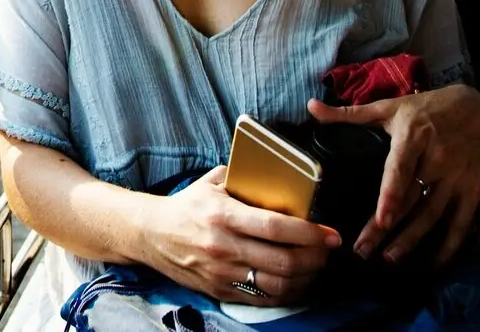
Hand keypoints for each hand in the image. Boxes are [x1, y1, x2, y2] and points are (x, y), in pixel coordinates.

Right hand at [140, 166, 340, 304]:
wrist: (150, 233)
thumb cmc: (186, 206)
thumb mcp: (212, 184)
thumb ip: (245, 180)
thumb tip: (281, 179)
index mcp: (223, 215)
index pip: (275, 227)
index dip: (308, 232)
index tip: (329, 233)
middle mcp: (223, 246)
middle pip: (283, 260)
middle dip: (316, 257)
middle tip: (328, 250)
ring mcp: (222, 272)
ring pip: (278, 285)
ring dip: (307, 278)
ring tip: (317, 266)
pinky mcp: (221, 290)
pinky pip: (264, 299)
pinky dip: (288, 294)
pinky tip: (298, 282)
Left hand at [308, 84, 479, 265]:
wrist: (478, 107)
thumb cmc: (426, 108)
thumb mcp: (389, 107)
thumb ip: (349, 113)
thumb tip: (310, 107)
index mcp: (412, 138)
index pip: (398, 170)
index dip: (390, 196)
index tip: (380, 220)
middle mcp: (436, 160)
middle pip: (410, 200)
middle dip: (387, 228)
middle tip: (364, 250)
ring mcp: (457, 177)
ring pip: (432, 214)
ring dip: (412, 240)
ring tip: (389, 259)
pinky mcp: (474, 189)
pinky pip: (461, 221)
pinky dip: (449, 244)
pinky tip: (434, 261)